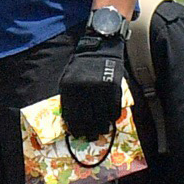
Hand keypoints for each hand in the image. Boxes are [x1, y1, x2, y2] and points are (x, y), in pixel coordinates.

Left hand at [60, 25, 126, 140]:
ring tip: (101, 131)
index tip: (78, 134)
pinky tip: (110, 119)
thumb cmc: (83, 64)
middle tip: (91, 136)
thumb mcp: (69, 78)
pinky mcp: (113, 88)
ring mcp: (100, 90)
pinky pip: (113, 108)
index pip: (72, 115)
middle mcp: (85, 91)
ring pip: (101, 116)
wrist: (100, 47)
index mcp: (70, 89)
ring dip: (102, 127)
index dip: (75, 128)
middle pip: (87, 119)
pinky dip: (112, 116)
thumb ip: (70, 97)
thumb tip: (71, 118)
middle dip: (89, 131)